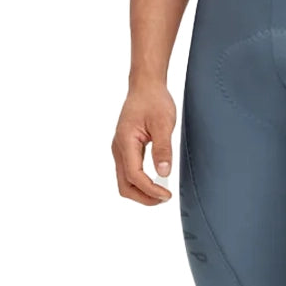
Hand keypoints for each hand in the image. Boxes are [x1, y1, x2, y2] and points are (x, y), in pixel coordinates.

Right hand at [112, 80, 175, 205]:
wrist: (145, 86)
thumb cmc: (154, 100)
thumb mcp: (163, 123)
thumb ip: (163, 148)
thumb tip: (164, 174)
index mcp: (125, 142)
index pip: (134, 176)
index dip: (150, 190)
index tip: (167, 195)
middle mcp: (118, 148)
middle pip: (124, 185)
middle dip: (143, 197)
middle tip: (164, 199)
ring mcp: (119, 149)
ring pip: (124, 181)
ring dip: (141, 191)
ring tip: (161, 193)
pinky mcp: (124, 148)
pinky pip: (127, 172)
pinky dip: (139, 182)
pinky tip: (154, 181)